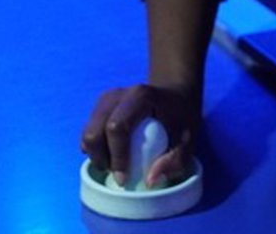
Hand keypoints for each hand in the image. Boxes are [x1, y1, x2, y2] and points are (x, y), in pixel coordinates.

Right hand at [80, 83, 201, 187]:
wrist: (173, 94)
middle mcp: (117, 94)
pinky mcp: (99, 106)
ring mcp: (105, 99)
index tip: (123, 179)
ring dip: (96, 155)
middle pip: (94, 131)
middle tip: (117, 174)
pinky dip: (94, 149)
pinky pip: (88, 131)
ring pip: (87, 132)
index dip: (117, 156)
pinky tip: (110, 156)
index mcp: (140, 97)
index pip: (117, 127)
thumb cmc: (181, 118)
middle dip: (101, 158)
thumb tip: (149, 181)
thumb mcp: (187, 139)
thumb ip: (174, 160)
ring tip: (114, 165)